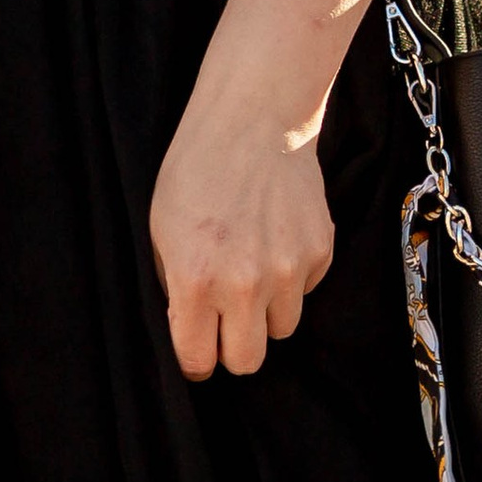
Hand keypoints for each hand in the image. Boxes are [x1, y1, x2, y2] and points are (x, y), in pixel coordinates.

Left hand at [148, 99, 334, 379]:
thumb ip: (176, 288)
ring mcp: (289, 267)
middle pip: (247, 361)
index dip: (196, 357)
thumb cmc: (197, 170)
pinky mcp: (320, 248)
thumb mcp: (161, 233)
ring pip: (282, 328)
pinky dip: (294, 277)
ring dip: (268, 312)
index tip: (199, 343)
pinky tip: (278, 241)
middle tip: (227, 319)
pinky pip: (307, 288)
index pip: (199, 361)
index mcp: (196, 282)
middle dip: (234, 346)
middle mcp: (245, 284)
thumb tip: (191, 325)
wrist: (254, 120)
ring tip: (256, 273)